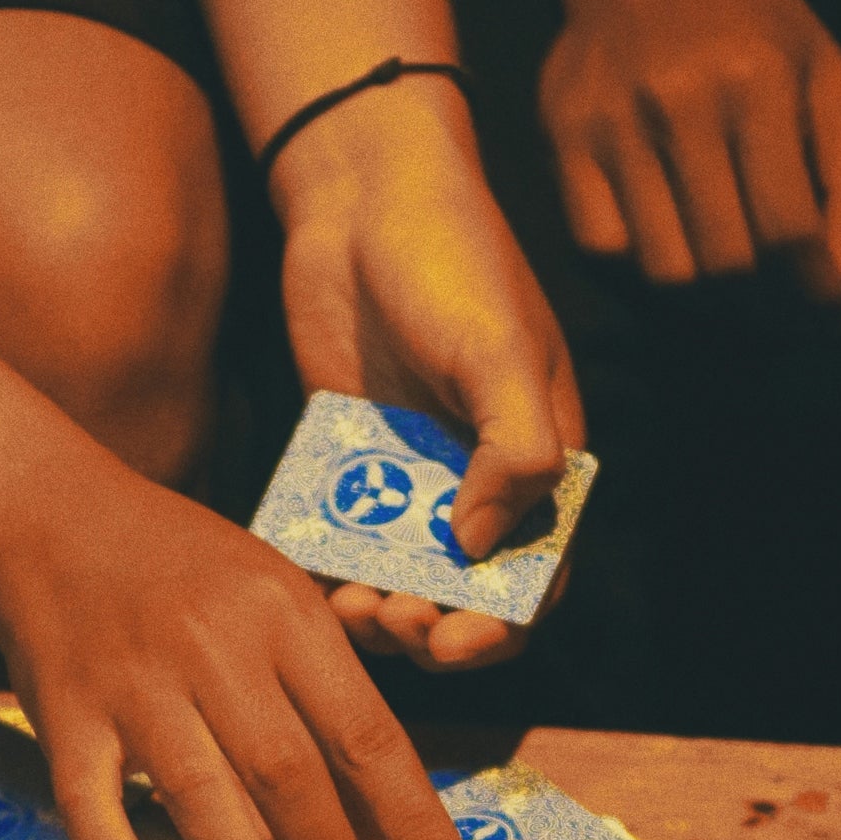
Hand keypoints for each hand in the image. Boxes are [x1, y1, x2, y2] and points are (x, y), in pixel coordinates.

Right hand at [0, 451, 479, 839]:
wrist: (52, 519)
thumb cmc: (190, 578)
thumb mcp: (279, 610)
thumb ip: (333, 716)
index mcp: (284, 614)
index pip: (364, 734)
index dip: (413, 823)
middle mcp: (212, 645)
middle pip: (288, 774)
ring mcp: (132, 683)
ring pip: (201, 797)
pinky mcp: (63, 717)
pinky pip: (92, 809)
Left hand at [274, 83, 584, 670]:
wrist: (360, 196)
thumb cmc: (451, 260)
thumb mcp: (500, 350)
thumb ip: (514, 447)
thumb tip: (481, 547)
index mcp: (536, 467)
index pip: (535, 580)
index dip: (502, 628)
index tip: (454, 642)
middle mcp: (476, 486)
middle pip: (461, 601)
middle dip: (429, 631)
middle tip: (388, 619)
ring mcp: (409, 480)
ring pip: (395, 583)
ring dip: (374, 616)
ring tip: (345, 604)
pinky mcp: (346, 466)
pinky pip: (338, 540)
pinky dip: (324, 571)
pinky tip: (304, 575)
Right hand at [539, 0, 840, 292]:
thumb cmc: (750, 31)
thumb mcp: (823, 80)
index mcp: (755, 79)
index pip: (787, 227)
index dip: (813, 289)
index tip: (827, 312)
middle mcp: (678, 100)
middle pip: (726, 262)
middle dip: (765, 307)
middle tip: (781, 315)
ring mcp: (613, 126)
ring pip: (664, 271)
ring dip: (705, 305)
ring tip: (732, 300)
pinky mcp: (564, 146)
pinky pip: (604, 252)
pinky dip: (641, 276)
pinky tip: (671, 258)